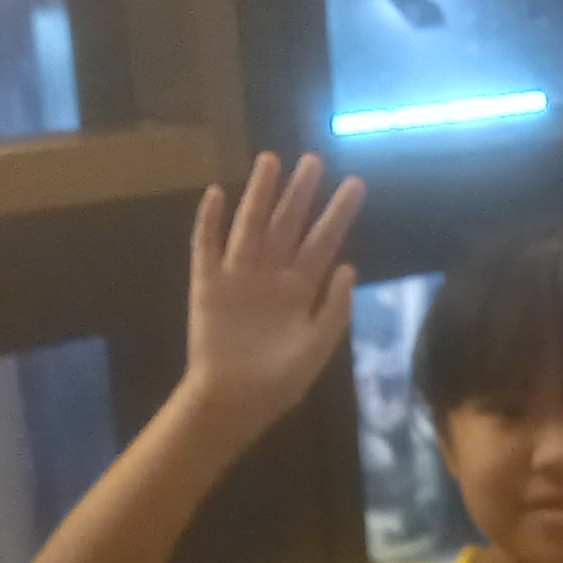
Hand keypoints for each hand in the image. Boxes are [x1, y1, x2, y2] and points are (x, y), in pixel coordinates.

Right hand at [181, 153, 366, 437]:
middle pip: (288, 225)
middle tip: (313, 160)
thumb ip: (334, 309)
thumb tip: (348, 266)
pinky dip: (210, 221)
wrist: (234, 401)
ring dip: (259, 194)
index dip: (338, 214)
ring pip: (250, 226)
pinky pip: (206, 247)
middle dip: (300, 193)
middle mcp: (271, 275)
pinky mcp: (207, 284)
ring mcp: (238, 277)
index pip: (323, 243)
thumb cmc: (278, 381)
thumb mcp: (317, 347)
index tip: (355, 184)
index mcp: (300, 290)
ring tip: (270, 161)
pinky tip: (217, 193)